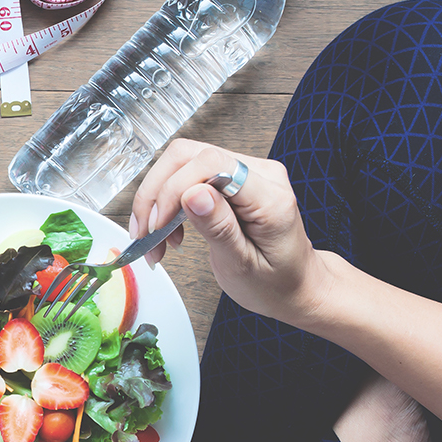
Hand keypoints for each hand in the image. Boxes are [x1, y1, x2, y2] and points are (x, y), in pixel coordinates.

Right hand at [130, 138, 333, 325]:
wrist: (296, 286)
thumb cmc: (275, 283)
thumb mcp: (243, 266)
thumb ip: (219, 228)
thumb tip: (192, 194)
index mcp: (270, 198)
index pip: (212, 164)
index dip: (174, 189)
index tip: (158, 226)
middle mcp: (261, 174)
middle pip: (189, 155)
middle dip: (157, 193)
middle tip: (146, 233)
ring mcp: (248, 171)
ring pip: (183, 162)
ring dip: (158, 198)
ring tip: (155, 239)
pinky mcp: (234, 177)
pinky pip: (189, 174)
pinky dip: (168, 201)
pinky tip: (167, 230)